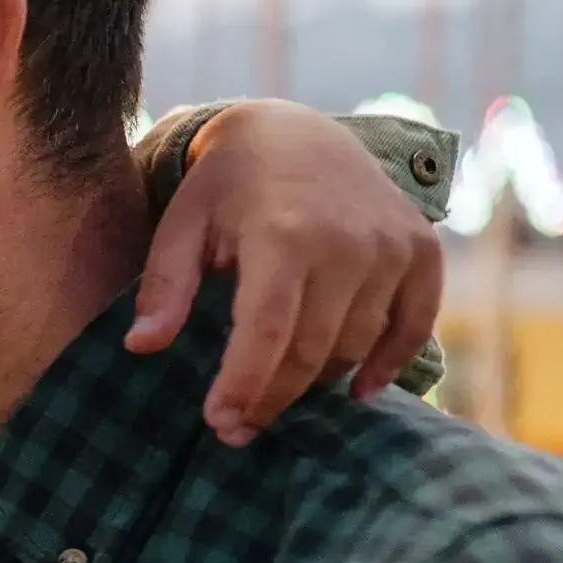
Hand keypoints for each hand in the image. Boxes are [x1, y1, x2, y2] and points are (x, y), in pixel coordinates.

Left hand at [126, 100, 444, 445]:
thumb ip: (165, 286)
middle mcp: (346, 242)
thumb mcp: (182, 224)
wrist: (298, 133)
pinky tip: (356, 391)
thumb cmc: (228, 186)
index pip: (266, 332)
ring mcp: (391, 246)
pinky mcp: (422, 250)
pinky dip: (390, 363)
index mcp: (282, 234)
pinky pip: (414, 324)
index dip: (244, 385)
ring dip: (316, 382)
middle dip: (272, 398)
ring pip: (356, 345)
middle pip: (312, 350)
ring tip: (275, 396)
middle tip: (236, 429)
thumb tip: (140, 347)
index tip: (218, 422)